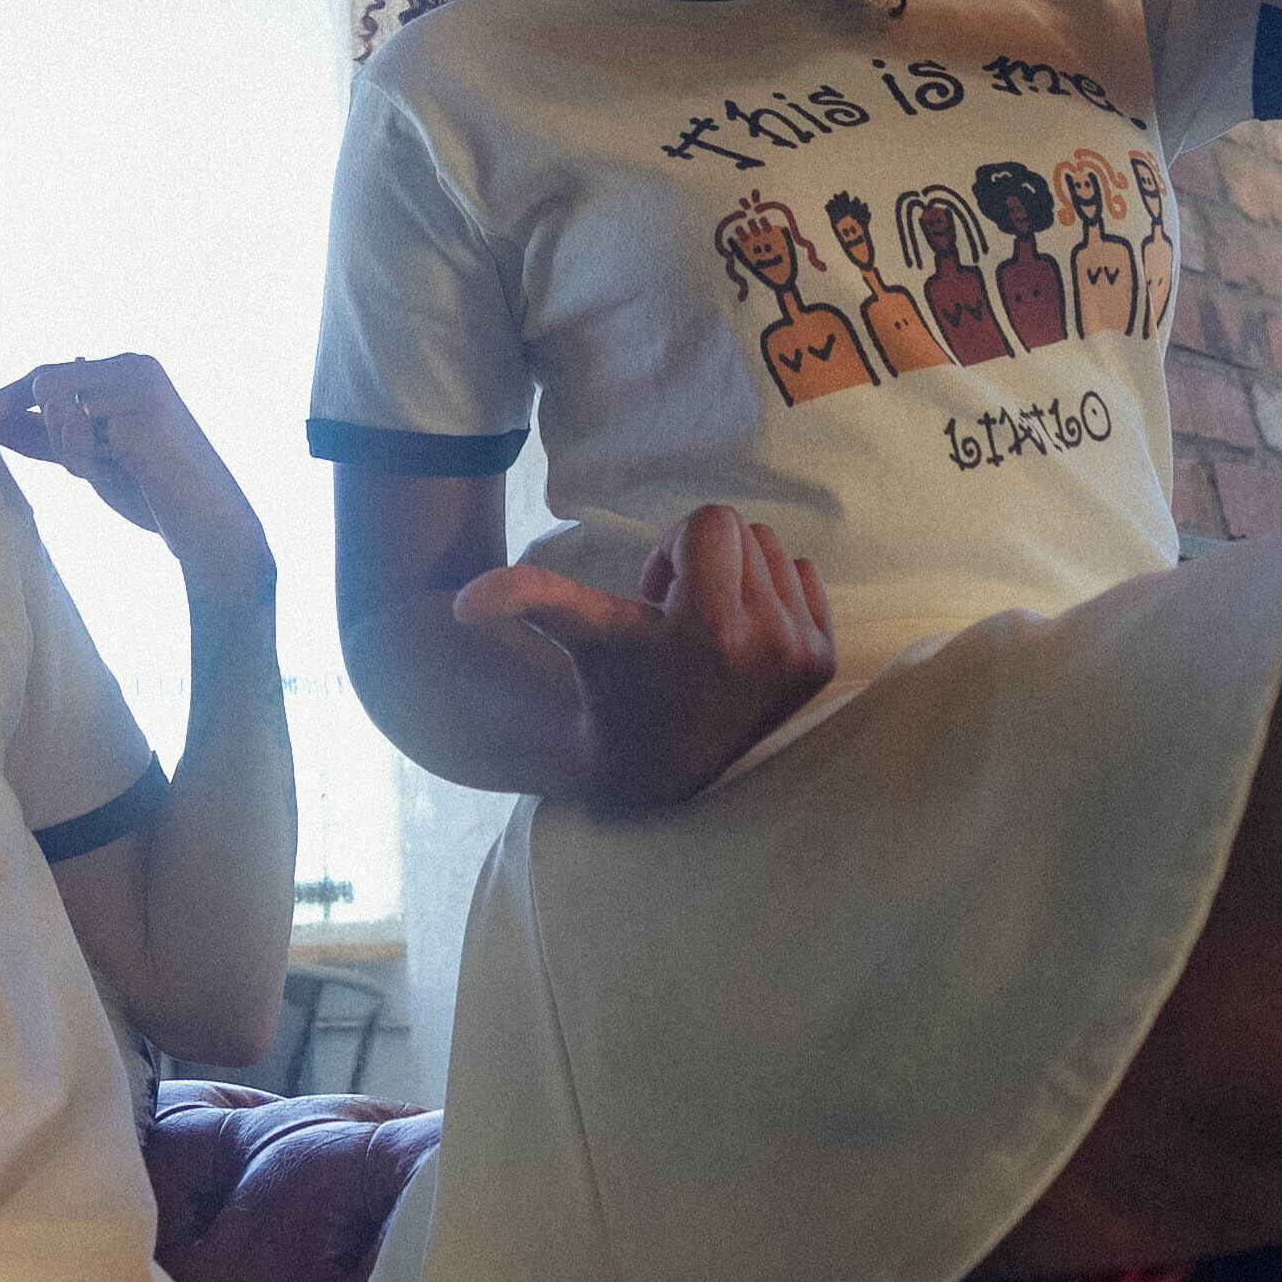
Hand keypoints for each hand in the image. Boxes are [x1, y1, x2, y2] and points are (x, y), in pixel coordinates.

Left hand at [0, 354, 275, 610]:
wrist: (207, 528)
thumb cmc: (150, 490)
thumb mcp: (86, 459)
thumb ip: (44, 436)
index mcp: (122, 369)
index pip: (44, 375)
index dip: (2, 399)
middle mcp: (133, 364)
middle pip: (43, 385)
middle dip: (49, 435)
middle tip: (89, 467)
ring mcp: (141, 382)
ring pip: (55, 405)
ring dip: (70, 450)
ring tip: (114, 468)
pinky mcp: (146, 409)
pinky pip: (79, 429)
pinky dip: (87, 459)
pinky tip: (125, 469)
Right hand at [455, 504, 832, 812]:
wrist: (659, 760)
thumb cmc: (613, 683)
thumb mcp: (577, 632)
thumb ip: (525, 600)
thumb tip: (461, 604)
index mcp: (713, 625)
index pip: (713, 520)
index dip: (674, 552)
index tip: (656, 603)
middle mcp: (769, 640)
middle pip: (745, 532)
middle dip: (705, 563)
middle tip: (676, 619)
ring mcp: (800, 655)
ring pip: (775, 552)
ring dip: (737, 578)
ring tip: (704, 631)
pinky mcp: (820, 663)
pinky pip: (805, 577)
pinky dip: (773, 596)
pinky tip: (739, 640)